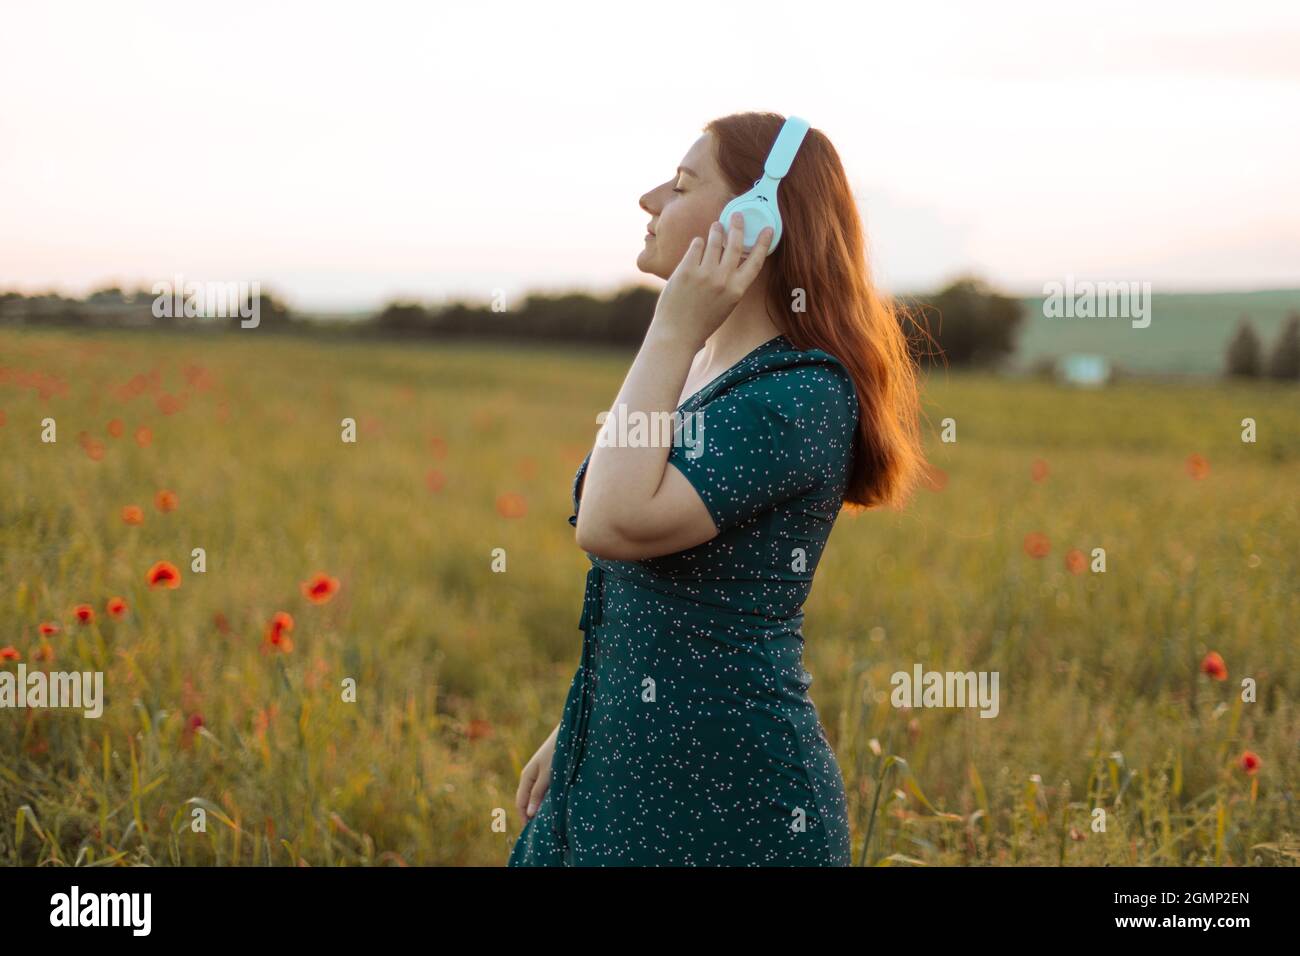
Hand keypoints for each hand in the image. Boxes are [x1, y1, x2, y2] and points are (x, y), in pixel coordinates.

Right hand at [515, 722, 559, 824]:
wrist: (570, 733)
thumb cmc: (558, 752)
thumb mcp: (548, 775)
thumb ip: (538, 793)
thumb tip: (529, 814)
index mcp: (526, 777)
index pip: (520, 803)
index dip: (524, 819)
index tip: (532, 834)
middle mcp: (530, 776)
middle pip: (527, 801)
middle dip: (531, 815)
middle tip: (541, 831)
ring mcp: (539, 773)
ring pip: (536, 796)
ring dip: (540, 808)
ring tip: (549, 822)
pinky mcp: (549, 772)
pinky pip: (543, 790)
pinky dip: (546, 800)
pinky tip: (555, 806)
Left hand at [652, 211, 773, 344]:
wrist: (677, 334)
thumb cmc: (702, 322)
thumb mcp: (726, 304)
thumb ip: (731, 282)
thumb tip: (732, 256)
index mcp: (737, 290)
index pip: (756, 261)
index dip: (763, 243)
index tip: (768, 229)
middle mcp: (723, 280)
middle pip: (735, 244)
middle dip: (737, 226)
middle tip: (737, 215)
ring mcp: (704, 274)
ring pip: (715, 241)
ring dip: (717, 230)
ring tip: (716, 225)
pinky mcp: (685, 270)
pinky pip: (696, 246)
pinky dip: (698, 243)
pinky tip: (698, 243)